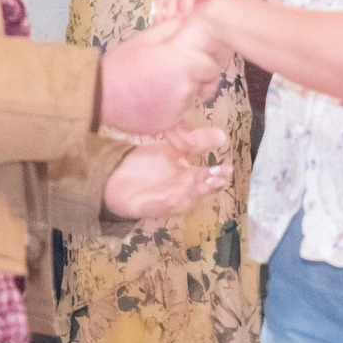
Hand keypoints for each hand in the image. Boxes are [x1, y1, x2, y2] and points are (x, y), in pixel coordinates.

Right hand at [100, 22, 227, 134]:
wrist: (98, 94)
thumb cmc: (121, 63)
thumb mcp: (145, 38)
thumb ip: (172, 29)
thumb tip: (189, 20)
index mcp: (183, 63)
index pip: (212, 66)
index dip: (202, 63)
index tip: (189, 61)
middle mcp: (185, 87)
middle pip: (206, 85)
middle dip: (196, 80)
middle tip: (171, 75)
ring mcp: (178, 109)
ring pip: (192, 101)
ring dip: (183, 95)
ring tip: (158, 88)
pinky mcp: (169, 125)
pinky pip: (179, 115)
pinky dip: (171, 110)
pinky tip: (153, 102)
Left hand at [103, 128, 229, 220]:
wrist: (116, 175)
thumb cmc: (147, 163)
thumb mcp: (173, 147)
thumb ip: (195, 141)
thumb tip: (222, 135)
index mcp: (189, 177)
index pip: (208, 177)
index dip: (218, 175)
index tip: (227, 168)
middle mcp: (182, 191)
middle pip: (199, 190)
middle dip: (210, 185)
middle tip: (218, 178)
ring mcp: (166, 200)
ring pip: (184, 201)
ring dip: (194, 195)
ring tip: (202, 186)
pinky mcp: (148, 207)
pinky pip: (158, 207)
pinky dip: (165, 205)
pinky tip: (170, 200)